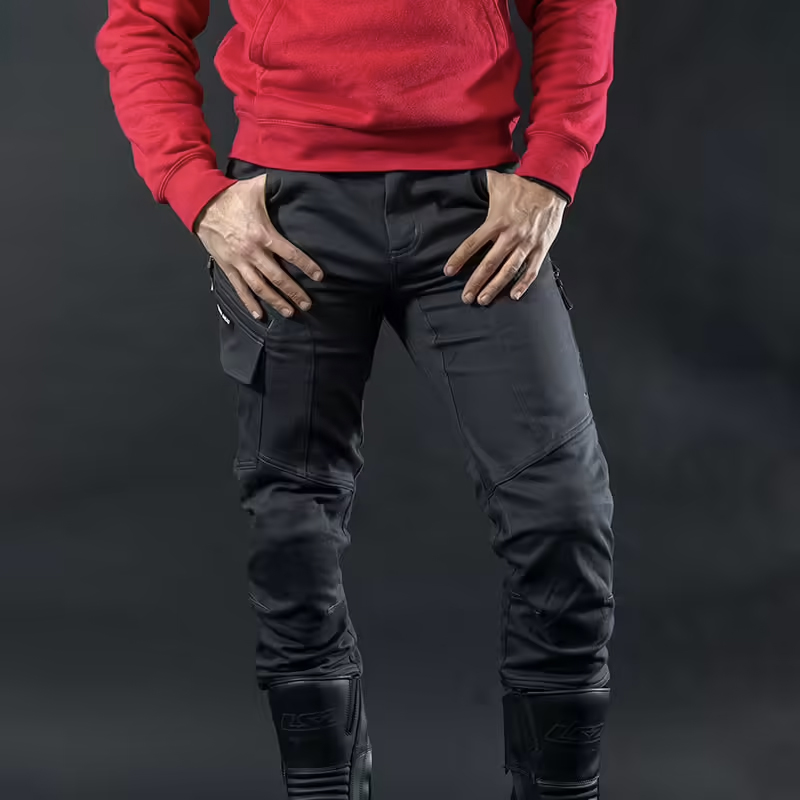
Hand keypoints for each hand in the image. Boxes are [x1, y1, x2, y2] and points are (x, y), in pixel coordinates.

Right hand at [194, 174, 323, 318]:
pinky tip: (259, 315)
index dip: (307, 266)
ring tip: (290, 312)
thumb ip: (275, 186)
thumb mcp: (256, 188)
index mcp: (263, 234)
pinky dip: (249, 303)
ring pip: (260, 287)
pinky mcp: (227, 267)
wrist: (201, 205)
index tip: (319, 277)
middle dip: (294, 292)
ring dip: (276, 301)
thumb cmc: (232, 196)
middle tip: (308, 304)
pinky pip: (240, 289)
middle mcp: (252, 252)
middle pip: (278, 277)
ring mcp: (239, 262)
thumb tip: (295, 177)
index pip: (291, 254)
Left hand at [443, 170, 567, 304]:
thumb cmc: (522, 185)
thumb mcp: (496, 183)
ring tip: (483, 300)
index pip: (472, 244)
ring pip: (508, 271)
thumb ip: (478, 188)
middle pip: (489, 264)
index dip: (459, 259)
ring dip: (495, 287)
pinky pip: (532, 270)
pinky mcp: (541, 247)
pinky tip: (513, 295)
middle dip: (476, 283)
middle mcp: (511, 235)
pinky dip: (523, 284)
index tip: (448, 271)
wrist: (550, 183)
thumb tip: (460, 183)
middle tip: (466, 297)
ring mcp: (527, 243)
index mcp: (496, 222)